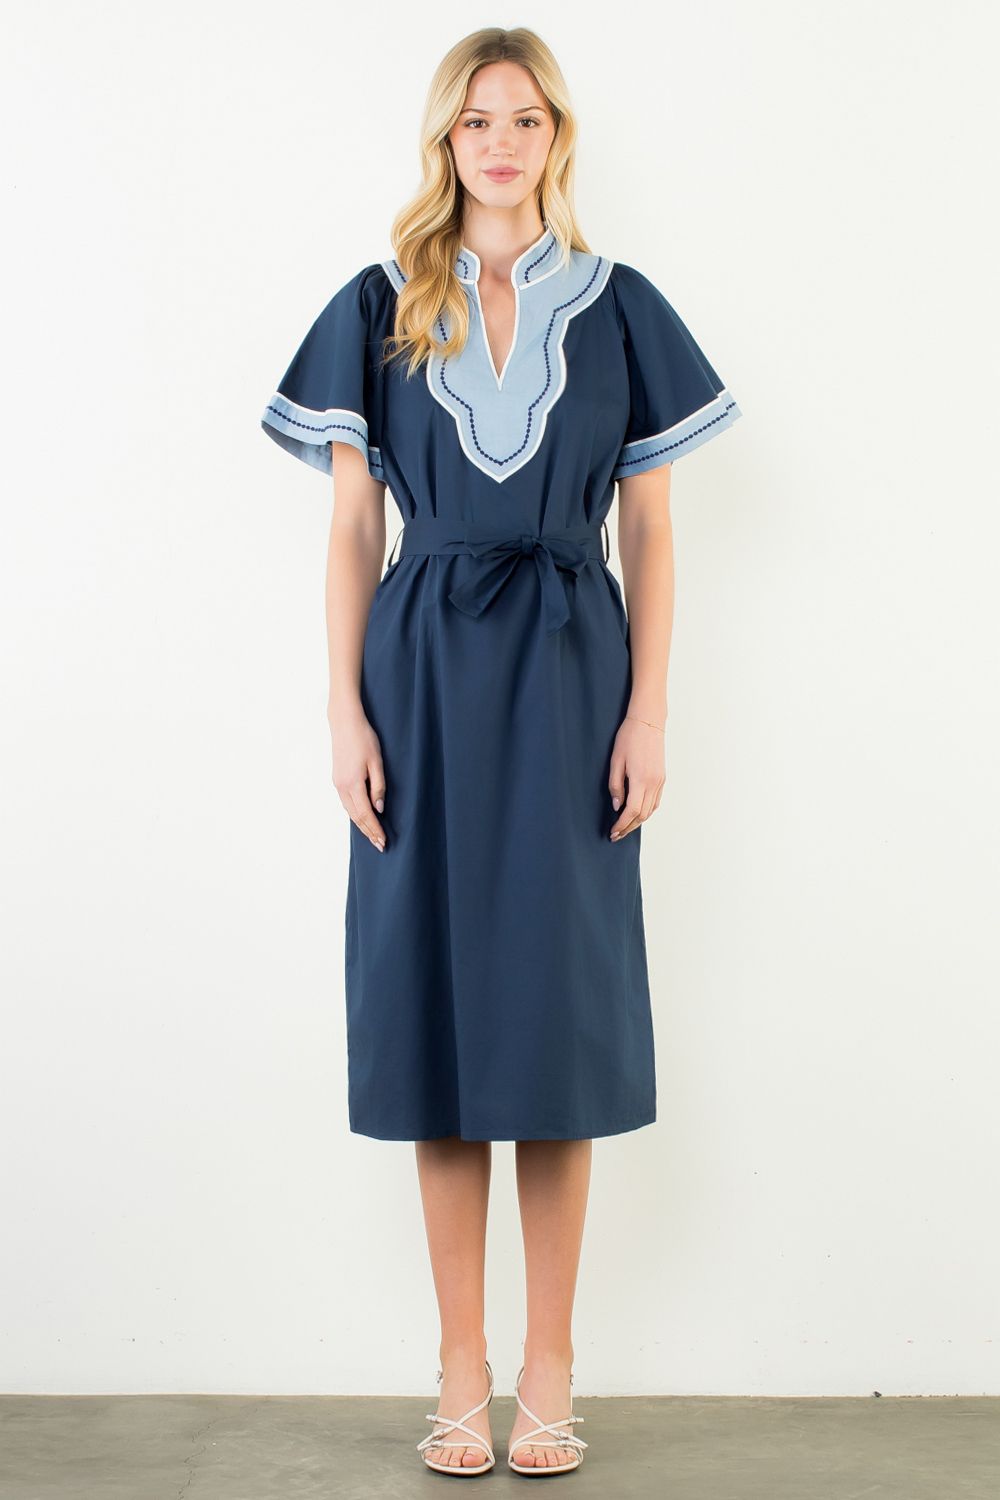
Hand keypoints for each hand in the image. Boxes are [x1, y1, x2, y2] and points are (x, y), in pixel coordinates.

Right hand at [329, 701, 386, 850]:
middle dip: (368, 832)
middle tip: (380, 846)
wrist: (344, 722)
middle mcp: (342, 787)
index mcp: (352, 784)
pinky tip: (361, 817)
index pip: (366, 814)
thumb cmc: (363, 738)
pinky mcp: (337, 778)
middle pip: (356, 817)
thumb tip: (379, 808)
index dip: (375, 829)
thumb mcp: (376, 762)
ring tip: (372, 836)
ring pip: (350, 811)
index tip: (383, 842)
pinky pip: (346, 802)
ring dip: (361, 825)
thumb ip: (378, 786)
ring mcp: (337, 783)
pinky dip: (355, 814)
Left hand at [608, 715, 664, 839]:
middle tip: (616, 835)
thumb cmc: (629, 738)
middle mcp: (653, 783)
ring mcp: (660, 781)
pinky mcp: (662, 778)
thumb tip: (617, 806)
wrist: (648, 722)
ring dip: (637, 822)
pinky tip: (637, 814)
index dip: (621, 825)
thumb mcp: (616, 761)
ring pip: (650, 810)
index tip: (612, 832)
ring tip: (624, 827)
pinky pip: (655, 802)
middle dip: (628, 828)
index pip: (631, 811)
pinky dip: (646, 812)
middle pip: (642, 815)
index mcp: (641, 780)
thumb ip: (615, 785)